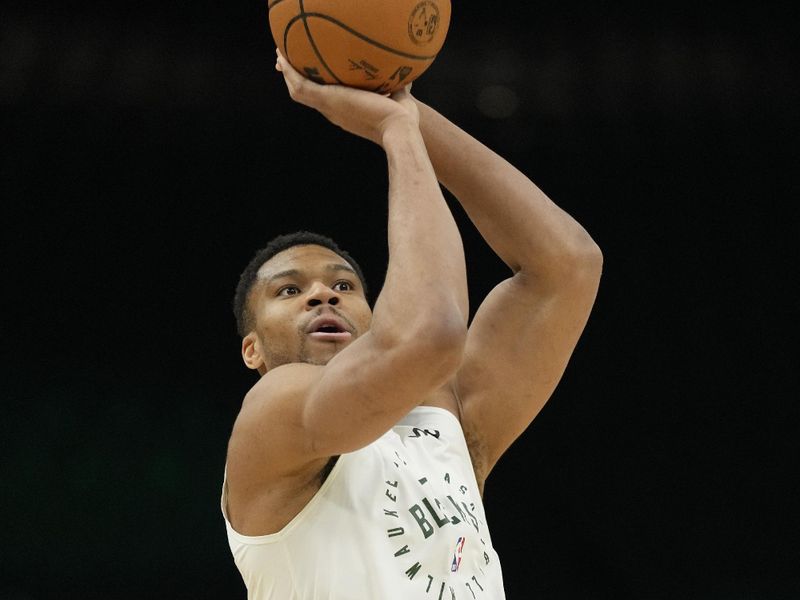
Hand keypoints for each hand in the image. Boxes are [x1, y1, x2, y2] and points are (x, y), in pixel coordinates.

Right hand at [275, 49, 419, 146]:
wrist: (399, 128)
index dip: (312, 86)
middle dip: (293, 78)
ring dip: (287, 72)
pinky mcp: (327, 99)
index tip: (306, 74)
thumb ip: (396, 87)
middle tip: (285, 63)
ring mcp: (328, 106)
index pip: (322, 97)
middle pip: (305, 93)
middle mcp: (332, 110)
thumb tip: (406, 77)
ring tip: (280, 55)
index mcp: (343, 111)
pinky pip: (301, 84)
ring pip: (298, 89)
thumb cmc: (403, 120)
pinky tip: (285, 57)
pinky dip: (290, 71)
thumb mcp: (396, 99)